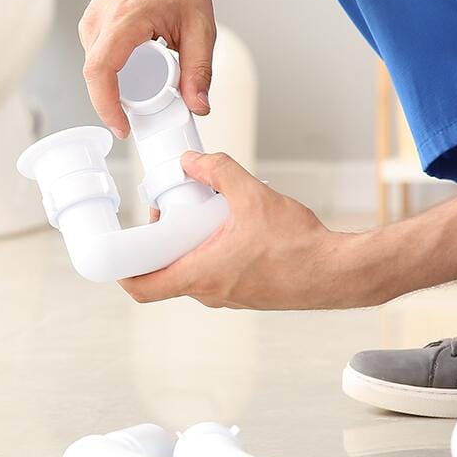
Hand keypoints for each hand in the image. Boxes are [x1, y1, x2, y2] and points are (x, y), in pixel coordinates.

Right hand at [79, 0, 215, 138]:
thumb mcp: (199, 27)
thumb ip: (199, 70)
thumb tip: (198, 105)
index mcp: (122, 19)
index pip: (100, 73)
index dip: (107, 106)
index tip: (122, 126)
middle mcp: (99, 19)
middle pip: (98, 76)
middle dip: (120, 100)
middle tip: (150, 109)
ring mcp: (91, 19)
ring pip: (97, 67)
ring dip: (120, 82)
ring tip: (151, 77)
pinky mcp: (92, 21)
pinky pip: (98, 55)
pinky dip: (117, 68)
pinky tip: (139, 65)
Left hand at [119, 153, 382, 309]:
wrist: (340, 272)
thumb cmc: (300, 244)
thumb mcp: (252, 194)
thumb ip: (218, 171)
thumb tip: (191, 160)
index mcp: (201, 274)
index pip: (143, 288)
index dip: (122, 271)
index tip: (117, 251)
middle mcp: (210, 293)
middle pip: (164, 274)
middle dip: (159, 244)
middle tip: (166, 212)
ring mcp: (228, 297)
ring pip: (191, 272)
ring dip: (186, 247)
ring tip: (200, 214)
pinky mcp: (246, 294)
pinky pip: (214, 274)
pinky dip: (209, 253)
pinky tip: (227, 227)